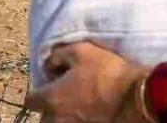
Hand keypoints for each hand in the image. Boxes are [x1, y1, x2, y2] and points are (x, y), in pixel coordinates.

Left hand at [26, 42, 151, 122]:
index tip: (53, 82)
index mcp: (50, 99)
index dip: (39, 90)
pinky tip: (94, 112)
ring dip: (66, 116)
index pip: (30, 100)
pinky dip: (82, 119)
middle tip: (67, 97)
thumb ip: (58, 56)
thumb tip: (50, 65)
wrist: (135, 97)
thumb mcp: (82, 51)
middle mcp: (56, 119)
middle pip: (44, 118)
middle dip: (51, 109)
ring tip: (81, 106)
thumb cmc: (107, 73)